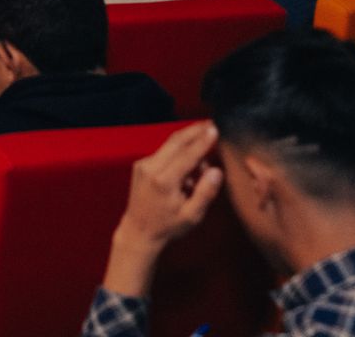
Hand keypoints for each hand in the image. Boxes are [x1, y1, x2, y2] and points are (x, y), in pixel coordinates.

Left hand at [103, 123, 223, 297]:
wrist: (138, 230)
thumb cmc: (167, 226)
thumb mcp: (191, 215)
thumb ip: (205, 192)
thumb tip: (216, 170)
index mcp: (164, 181)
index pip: (187, 155)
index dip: (202, 141)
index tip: (214, 129)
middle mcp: (150, 167)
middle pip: (175, 142)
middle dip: (194, 131)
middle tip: (211, 123)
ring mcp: (143, 164)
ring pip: (169, 145)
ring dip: (187, 141)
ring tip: (206, 145)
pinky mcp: (141, 165)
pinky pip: (163, 153)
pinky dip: (178, 153)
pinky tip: (191, 165)